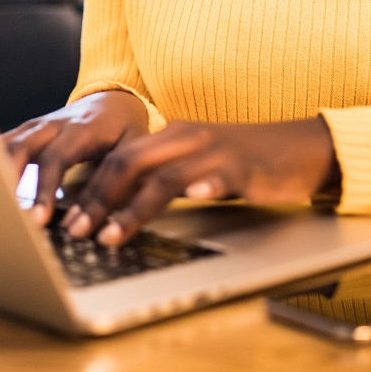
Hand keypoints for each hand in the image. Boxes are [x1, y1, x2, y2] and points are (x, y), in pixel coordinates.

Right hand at [1, 91, 149, 226]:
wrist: (113, 98)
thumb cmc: (124, 129)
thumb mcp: (133, 150)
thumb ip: (117, 181)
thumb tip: (102, 220)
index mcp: (81, 129)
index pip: (57, 159)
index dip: (45, 189)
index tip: (38, 218)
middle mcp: (53, 125)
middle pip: (22, 147)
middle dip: (10, 180)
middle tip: (6, 214)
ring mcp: (36, 126)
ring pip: (7, 144)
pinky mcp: (27, 131)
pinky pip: (3, 144)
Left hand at [61, 118, 340, 246]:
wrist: (302, 147)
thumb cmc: (246, 163)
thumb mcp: (196, 166)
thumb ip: (160, 179)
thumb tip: (117, 207)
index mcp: (171, 136)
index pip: (118, 159)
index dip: (90, 188)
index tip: (67, 218)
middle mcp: (187, 138)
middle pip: (129, 163)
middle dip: (98, 200)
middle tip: (77, 231)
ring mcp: (216, 152)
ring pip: (164, 177)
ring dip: (133, 208)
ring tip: (112, 236)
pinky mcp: (246, 167)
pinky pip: (221, 176)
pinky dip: (205, 186)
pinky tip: (195, 199)